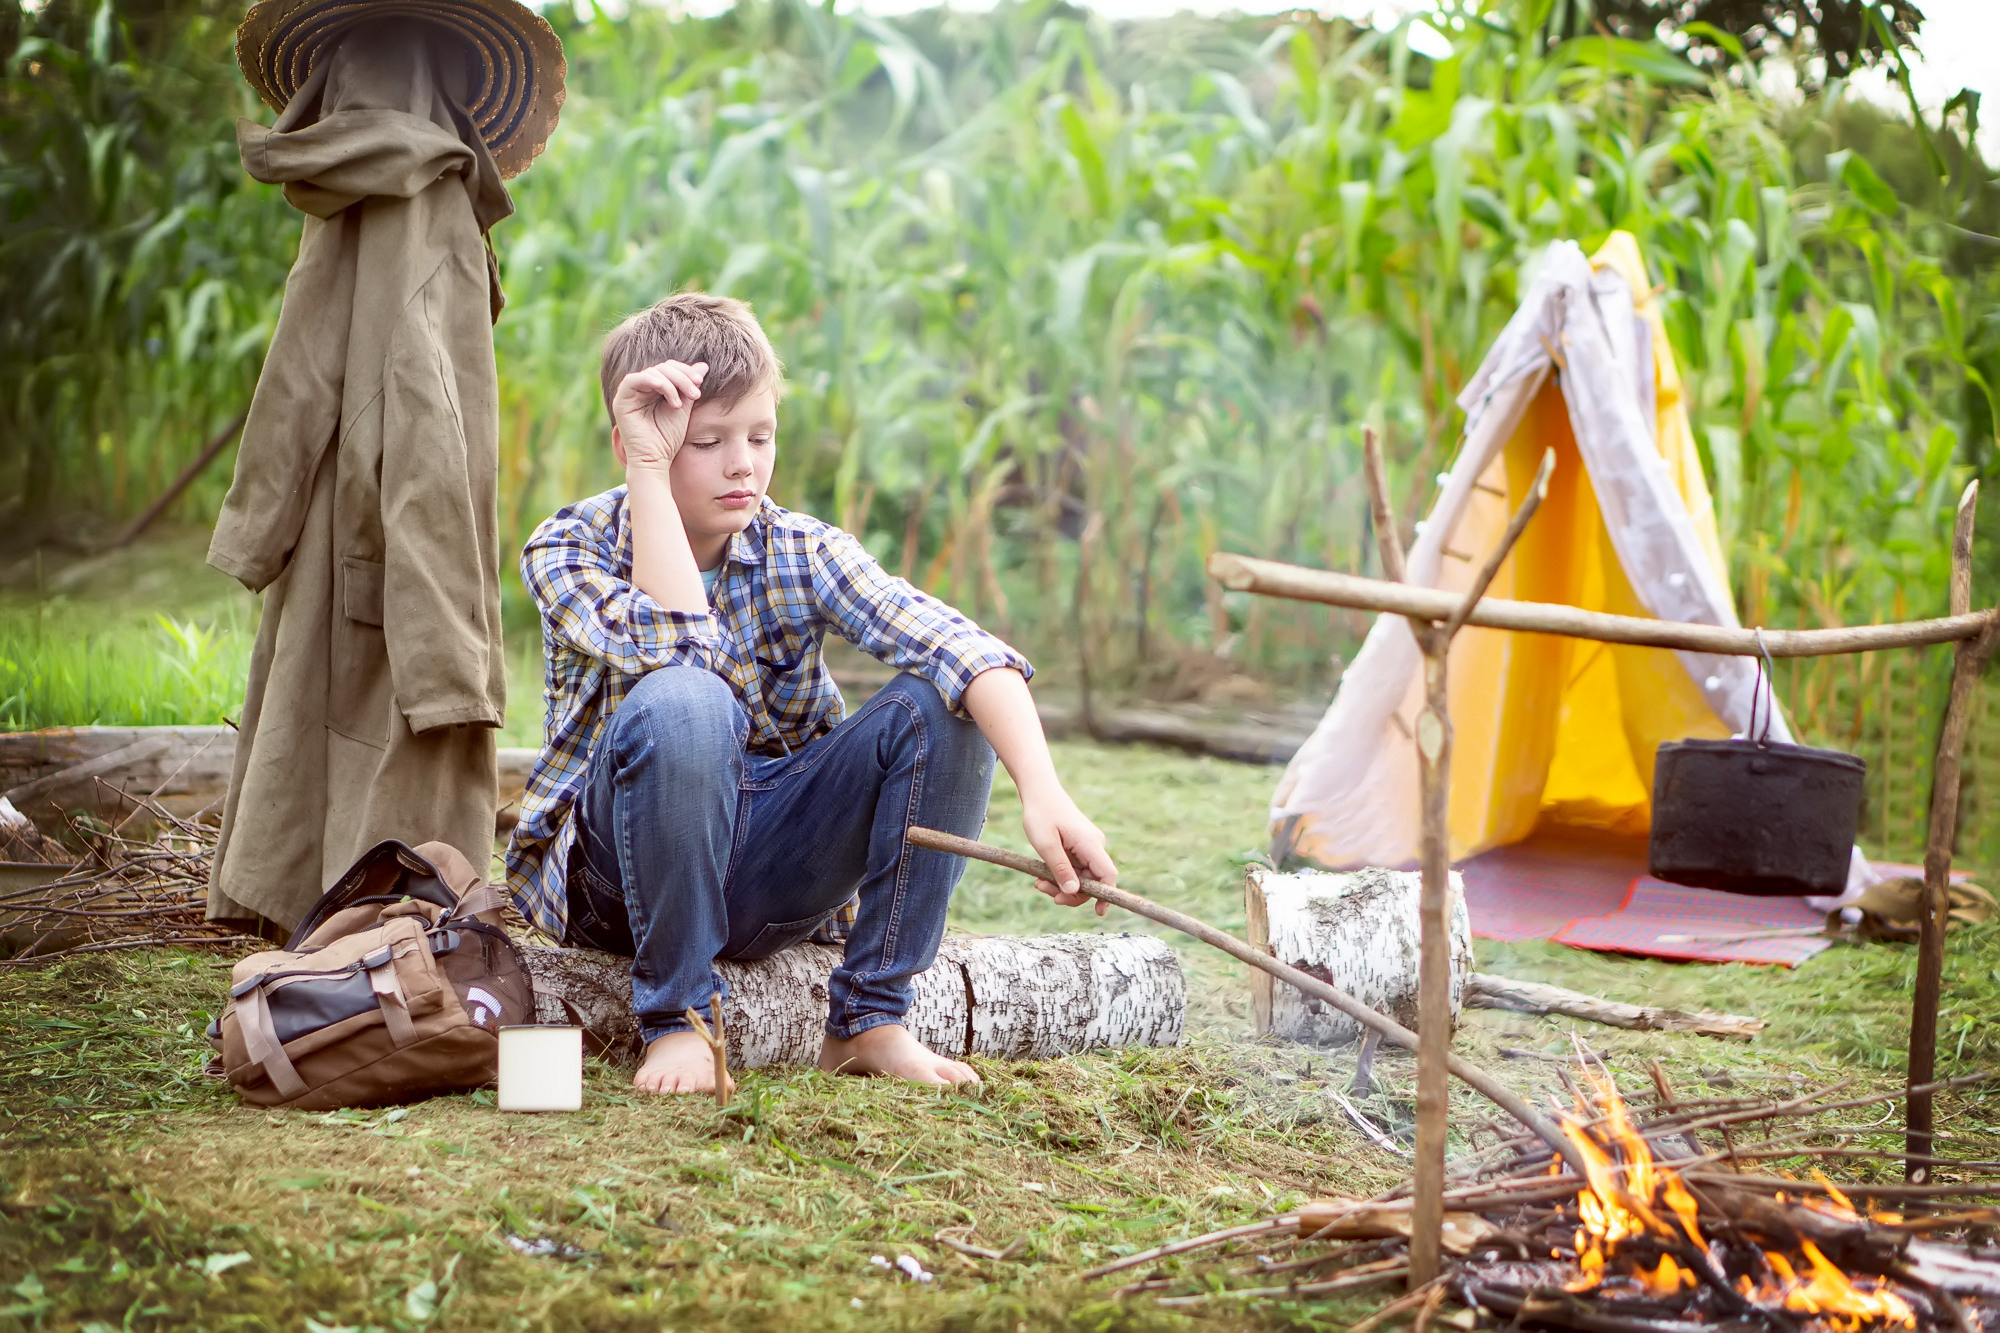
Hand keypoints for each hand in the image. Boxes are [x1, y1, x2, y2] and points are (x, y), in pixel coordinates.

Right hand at [612, 360, 706, 470]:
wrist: (656, 460)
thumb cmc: (668, 438)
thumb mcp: (684, 408)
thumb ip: (689, 387)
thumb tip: (703, 366)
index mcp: (655, 389)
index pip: (669, 368)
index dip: (685, 371)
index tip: (699, 383)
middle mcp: (641, 389)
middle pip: (662, 368)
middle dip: (681, 378)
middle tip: (695, 393)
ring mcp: (630, 394)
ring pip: (651, 372)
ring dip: (670, 383)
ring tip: (678, 404)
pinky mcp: (621, 401)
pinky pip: (632, 381)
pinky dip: (649, 380)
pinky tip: (662, 389)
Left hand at [1020, 790, 1115, 915]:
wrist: (1039, 791)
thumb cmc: (1041, 814)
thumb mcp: (1046, 845)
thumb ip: (1060, 869)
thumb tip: (1074, 892)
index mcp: (1090, 844)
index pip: (1108, 875)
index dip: (1106, 895)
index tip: (1099, 913)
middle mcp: (1094, 846)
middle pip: (1093, 880)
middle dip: (1071, 892)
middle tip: (1045, 892)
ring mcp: (1088, 846)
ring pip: (1082, 876)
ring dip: (1062, 885)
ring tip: (1039, 883)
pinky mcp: (1080, 846)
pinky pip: (1076, 868)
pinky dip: (1061, 875)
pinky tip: (1043, 876)